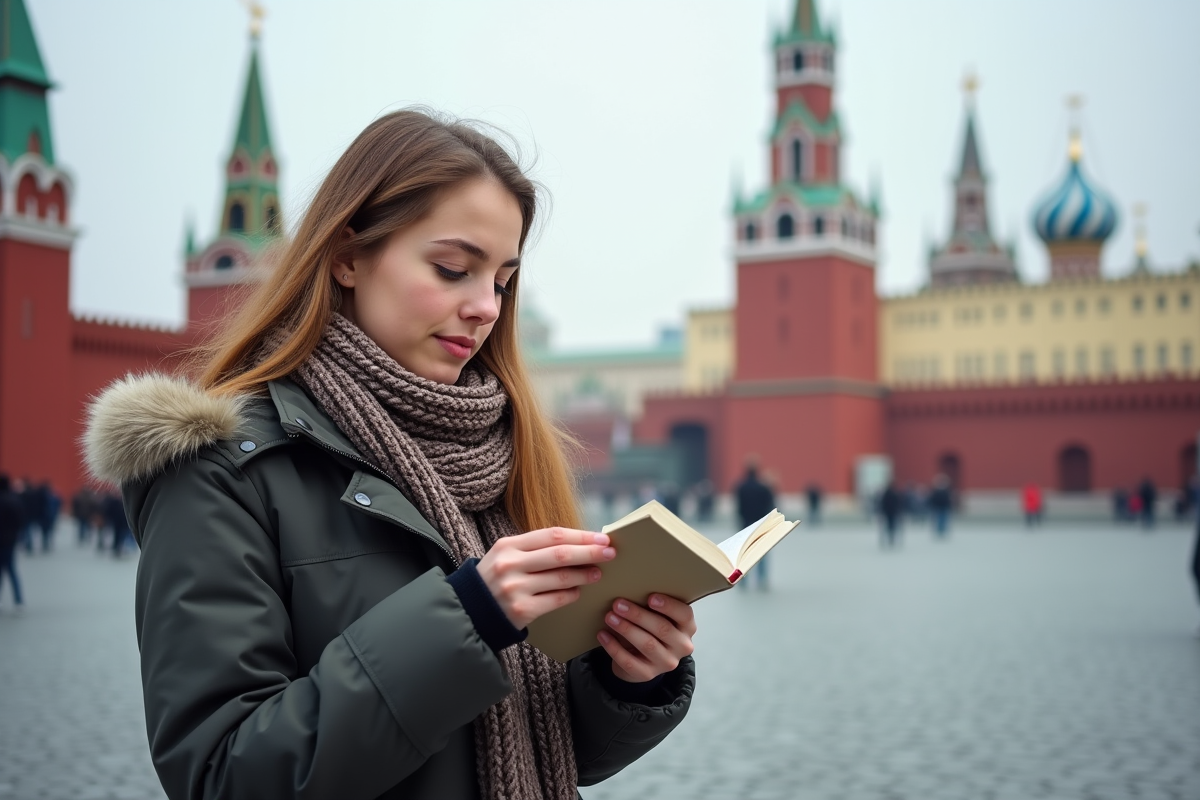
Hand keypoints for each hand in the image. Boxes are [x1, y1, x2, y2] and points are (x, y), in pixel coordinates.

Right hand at [477, 527, 615, 628]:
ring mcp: (515, 588)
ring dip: (584, 574)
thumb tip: (577, 544)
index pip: (552, 535)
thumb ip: (534, 549)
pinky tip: (578, 592)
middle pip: (560, 554)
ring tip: (597, 573)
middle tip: (610, 552)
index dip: (580, 536)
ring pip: (561, 578)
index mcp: (508, 545)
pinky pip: (556, 600)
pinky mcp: (522, 610)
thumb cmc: (494, 580)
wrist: (469, 612)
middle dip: (589, 552)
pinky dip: (571, 594)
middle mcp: (510, 564)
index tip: (601, 537)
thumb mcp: (506, 556)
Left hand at [597, 594, 696, 682]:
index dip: (669, 606)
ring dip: (626, 629)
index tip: (650, 598)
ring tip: (609, 617)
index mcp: (687, 628)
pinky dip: (614, 647)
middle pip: (662, 629)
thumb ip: (653, 606)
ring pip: (647, 645)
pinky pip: (629, 661)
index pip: (685, 615)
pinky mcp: (647, 674)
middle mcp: (681, 646)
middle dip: (638, 615)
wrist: (642, 660)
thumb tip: (630, 587)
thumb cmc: (650, 629)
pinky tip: (603, 635)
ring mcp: (665, 663)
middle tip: (618, 604)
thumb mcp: (658, 616)